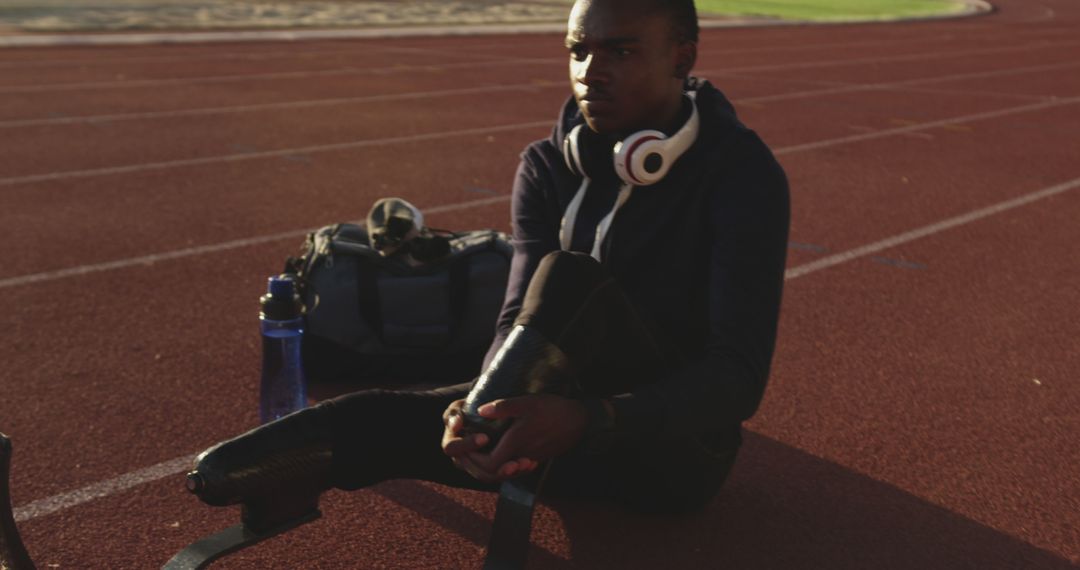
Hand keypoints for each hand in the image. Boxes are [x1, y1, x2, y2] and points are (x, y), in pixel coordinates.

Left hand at [456, 394, 587, 483]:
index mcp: (517, 442)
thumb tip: (481, 411)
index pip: (490, 464)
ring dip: (490, 466)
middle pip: (495, 473)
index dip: (476, 459)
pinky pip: (515, 467)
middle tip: (467, 452)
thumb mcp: (527, 402)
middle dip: (478, 465)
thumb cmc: (553, 409)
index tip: (467, 447)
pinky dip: (503, 464)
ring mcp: (531, 458)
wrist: (579, 420)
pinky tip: (500, 452)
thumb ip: (504, 407)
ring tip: (479, 452)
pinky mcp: (537, 457)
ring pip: (505, 471)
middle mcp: (523, 455)